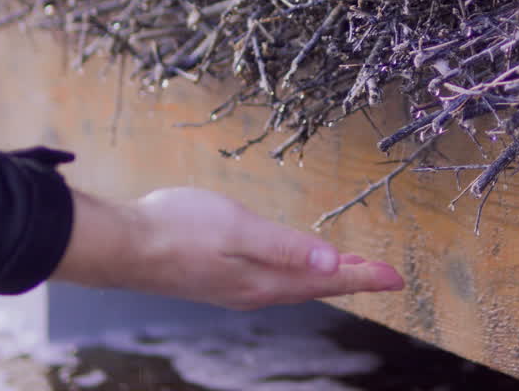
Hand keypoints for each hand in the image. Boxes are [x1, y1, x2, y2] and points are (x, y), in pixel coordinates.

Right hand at [52, 187, 404, 309]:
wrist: (123, 246)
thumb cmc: (177, 230)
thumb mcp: (239, 230)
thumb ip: (287, 247)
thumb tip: (333, 264)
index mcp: (264, 280)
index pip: (327, 280)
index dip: (363, 277)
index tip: (396, 277)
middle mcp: (254, 290)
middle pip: (315, 286)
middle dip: (352, 278)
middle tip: (384, 275)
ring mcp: (235, 286)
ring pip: (294, 284)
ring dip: (326, 277)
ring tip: (350, 270)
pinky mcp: (218, 278)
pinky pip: (273, 279)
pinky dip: (297, 273)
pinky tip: (294, 265)